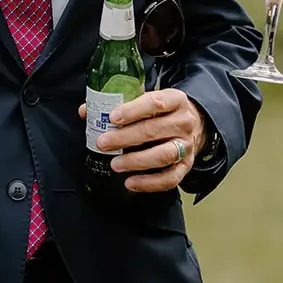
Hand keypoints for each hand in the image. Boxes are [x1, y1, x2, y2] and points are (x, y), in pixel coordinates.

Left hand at [79, 88, 203, 193]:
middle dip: (125, 138)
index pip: (154, 103)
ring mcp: (187, 145)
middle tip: (103, 143)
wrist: (198, 123)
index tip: (112, 118)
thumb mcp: (148, 100)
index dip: (132, 111)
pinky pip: (170, 178)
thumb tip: (85, 111)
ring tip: (115, 165)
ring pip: (163, 155)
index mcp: (175, 100)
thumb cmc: (164, 112)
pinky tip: (131, 183)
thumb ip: (120, 104)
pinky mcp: (186, 165)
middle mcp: (183, 122)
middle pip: (154, 130)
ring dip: (136, 161)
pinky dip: (150, 183)